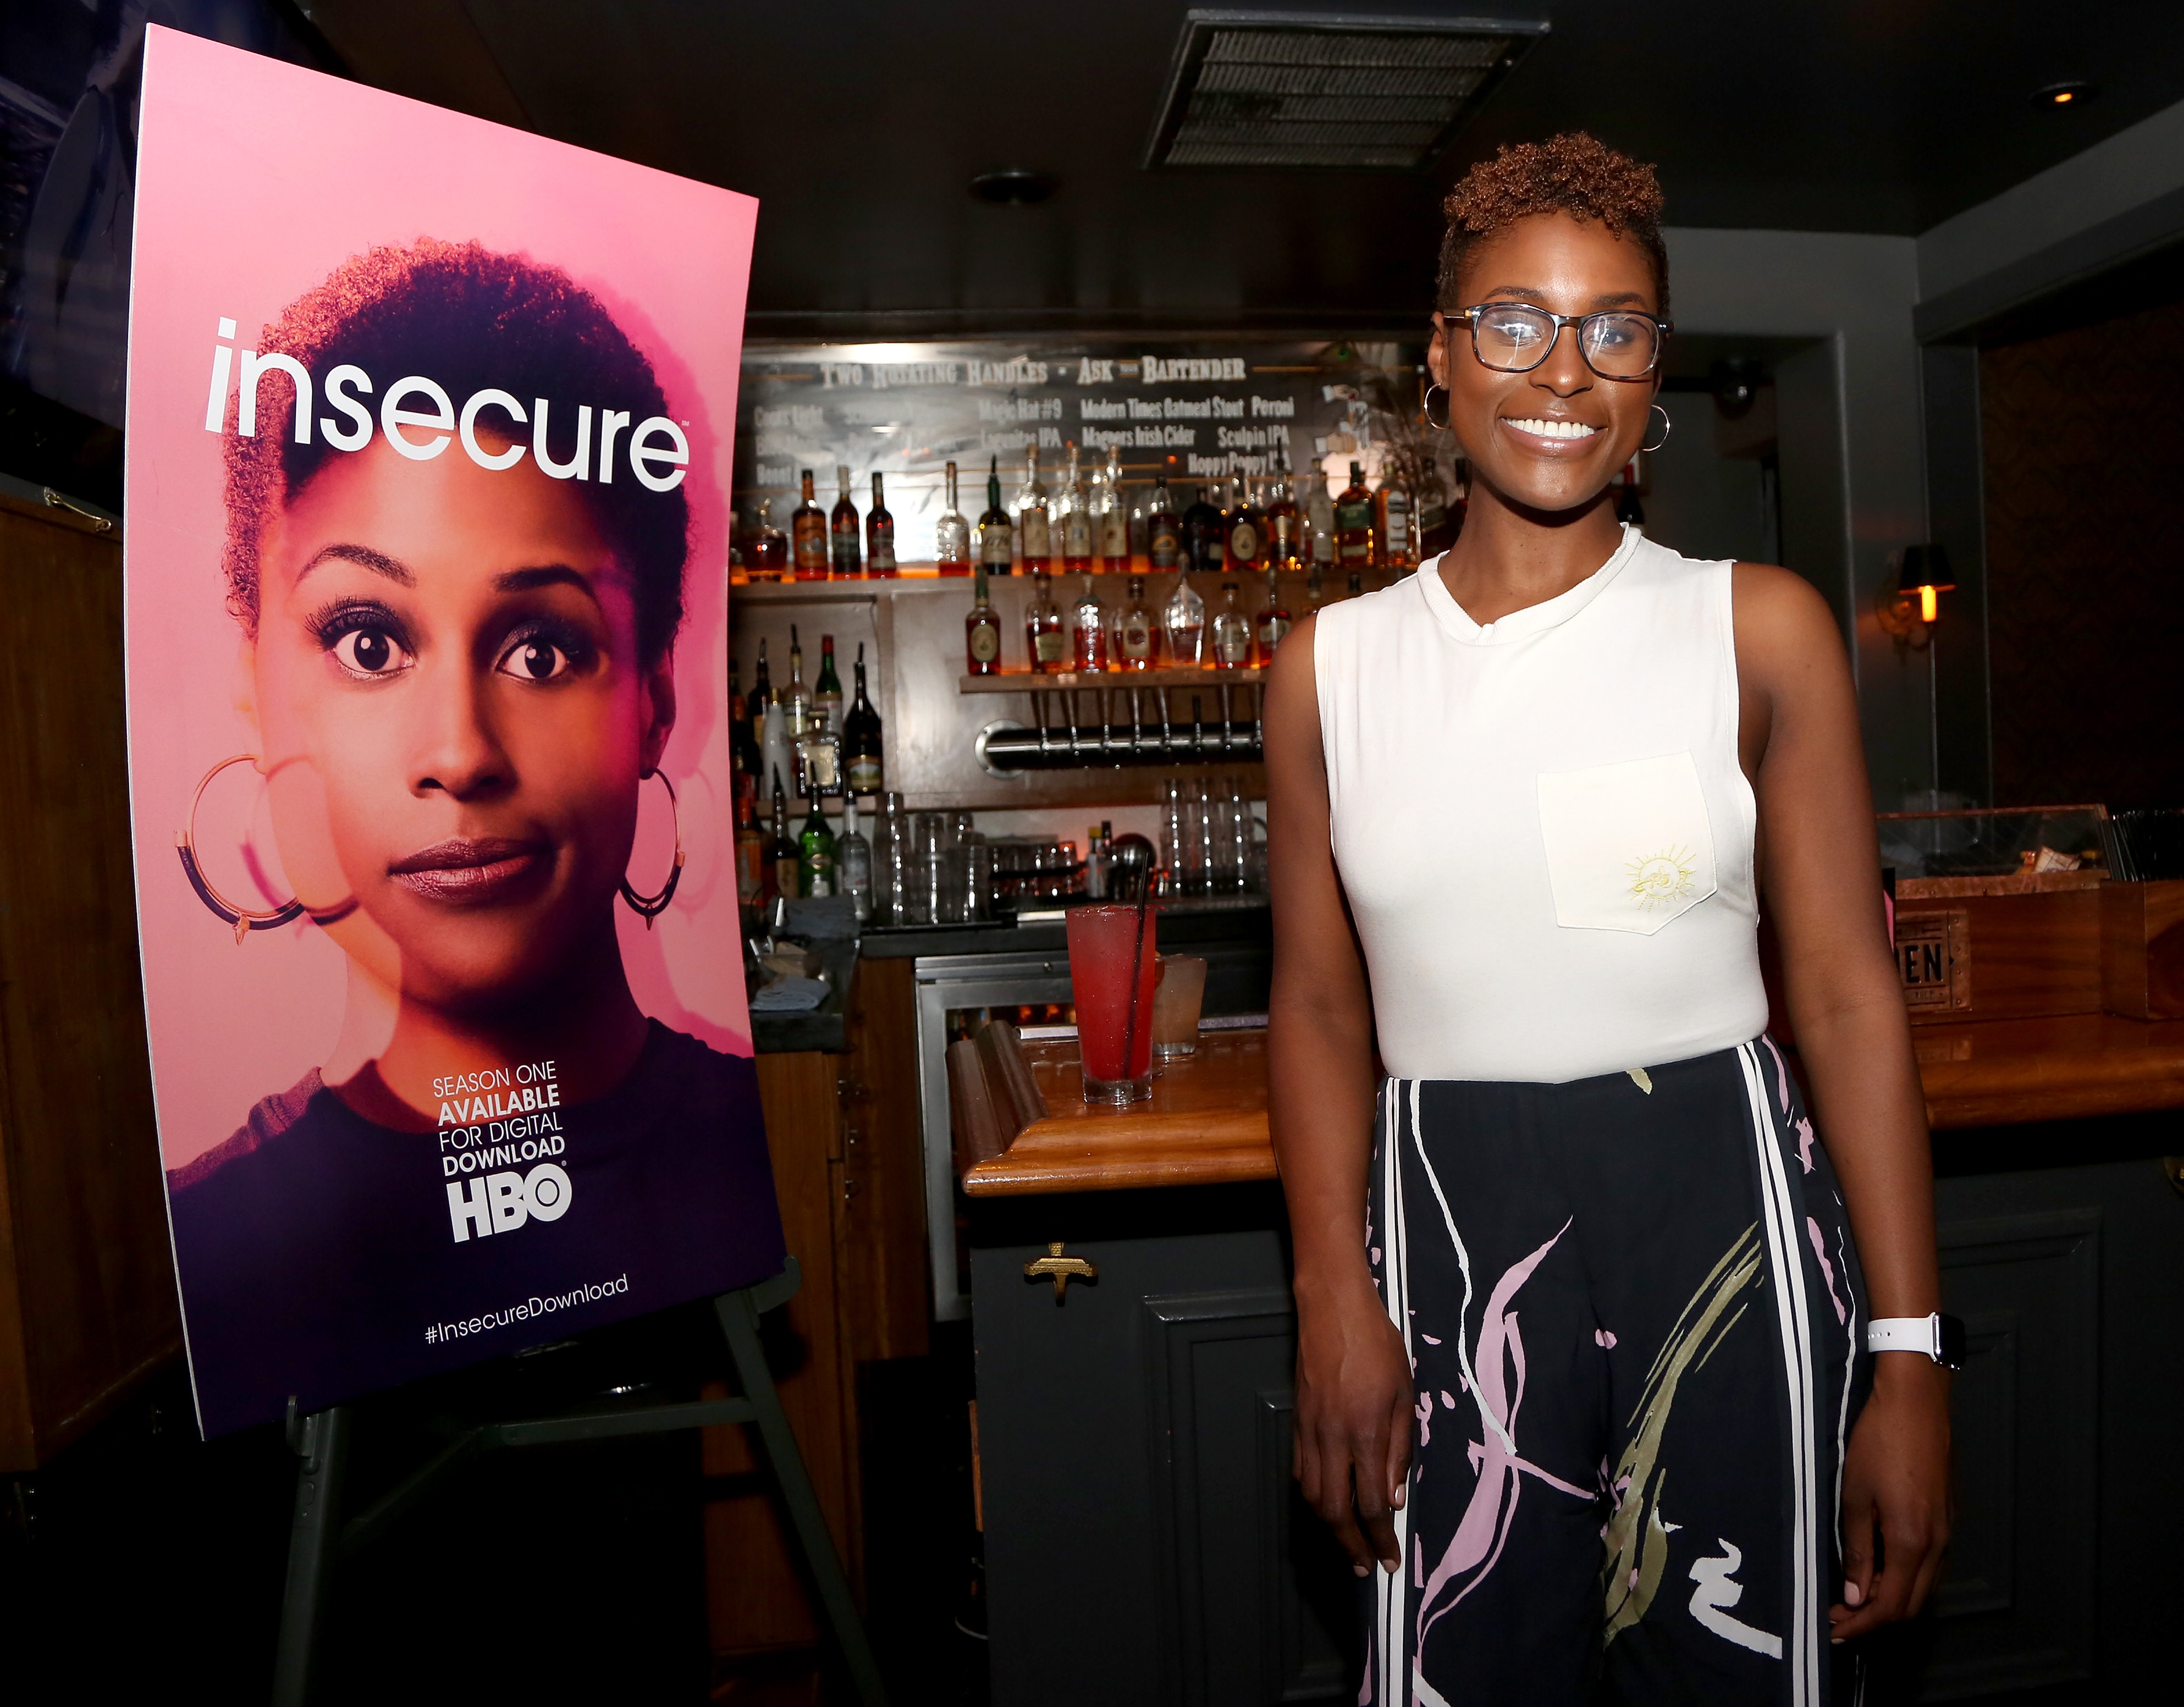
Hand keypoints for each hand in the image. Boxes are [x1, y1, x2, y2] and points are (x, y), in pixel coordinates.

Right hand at [1292, 1274, 1412, 1576]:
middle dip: (1350, 1546)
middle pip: (1334, 1511)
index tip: (1389, 1561)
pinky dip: (1313, 1497)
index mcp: (1364, 1434)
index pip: (1369, 1505)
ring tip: (1347, 1545)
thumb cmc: (1377, 1345)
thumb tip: (1392, 1497)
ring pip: (1312, 1496)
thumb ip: (1398, 1448)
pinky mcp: (1297, 1422)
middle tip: (1365, 1567)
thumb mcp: (1403, 1395)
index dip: (1379, 1539)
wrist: (1332, 1308)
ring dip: (1329, 1528)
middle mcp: (1331, 1439)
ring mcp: (1309, 1432)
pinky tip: (1327, 1504)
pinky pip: (1300, 1472)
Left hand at [1831, 1354, 1951, 1640]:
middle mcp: (1937, 1546)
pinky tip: (1878, 1569)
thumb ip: (1857, 1549)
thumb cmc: (1879, 1444)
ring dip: (1890, 1600)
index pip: (1890, 1605)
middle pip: (1911, 1604)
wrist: (1917, 1404)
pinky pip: (1929, 1566)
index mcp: (1912, 1543)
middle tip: (1838, 1618)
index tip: (1833, 1629)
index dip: (1861, 1624)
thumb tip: (1855, 1595)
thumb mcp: (1855, 1496)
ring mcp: (1947, 1532)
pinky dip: (1904, 1578)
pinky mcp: (1947, 1518)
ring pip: (1922, 1587)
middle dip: (1875, 1619)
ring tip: (1853, 1598)